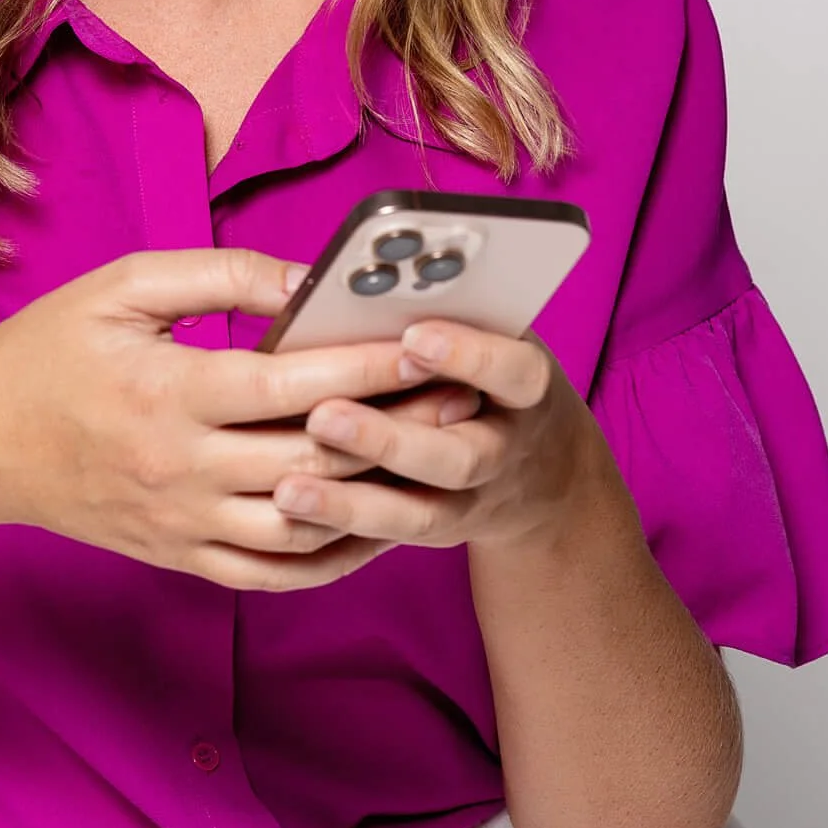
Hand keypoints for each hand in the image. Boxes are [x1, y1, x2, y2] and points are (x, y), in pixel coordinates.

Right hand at [0, 251, 478, 590]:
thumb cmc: (48, 351)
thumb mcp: (121, 286)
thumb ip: (220, 274)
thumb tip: (307, 280)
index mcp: (168, 392)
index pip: (293, 382)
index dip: (369, 364)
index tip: (430, 342)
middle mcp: (181, 469)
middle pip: (314, 456)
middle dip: (396, 426)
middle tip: (463, 397)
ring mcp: (182, 524)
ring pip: (306, 527)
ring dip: (377, 498)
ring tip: (431, 461)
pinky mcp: (180, 558)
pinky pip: (274, 576)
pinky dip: (333, 558)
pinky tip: (374, 524)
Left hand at [267, 316, 604, 557]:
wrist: (540, 473)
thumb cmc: (489, 373)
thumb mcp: (490, 332)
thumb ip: (436, 312)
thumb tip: (341, 282)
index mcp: (524, 389)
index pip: (513, 371)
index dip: (470, 356)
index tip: (414, 336)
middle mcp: (502, 452)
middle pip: (460, 458)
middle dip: (391, 439)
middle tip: (326, 415)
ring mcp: (469, 504)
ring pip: (417, 515)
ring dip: (351, 504)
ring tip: (288, 489)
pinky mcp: (431, 535)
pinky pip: (385, 545)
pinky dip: (338, 531)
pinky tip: (287, 514)